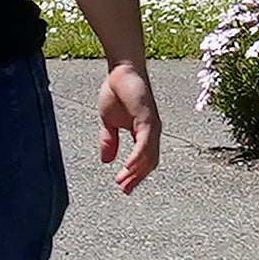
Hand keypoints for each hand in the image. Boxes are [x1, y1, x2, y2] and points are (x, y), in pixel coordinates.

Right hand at [93, 55, 162, 194]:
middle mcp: (152, 132)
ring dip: (137, 171)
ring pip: (149, 156)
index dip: (135, 174)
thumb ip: (108, 140)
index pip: (143, 160)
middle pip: (149, 162)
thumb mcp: (108, 121)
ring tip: (124, 182)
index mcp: (143, 133)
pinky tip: (129, 166)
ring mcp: (152, 126)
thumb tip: (106, 161)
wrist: (120, 69)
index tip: (123, 187)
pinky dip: (138, 157)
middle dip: (137, 178)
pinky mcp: (148, 119)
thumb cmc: (117, 90)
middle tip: (124, 190)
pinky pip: (145, 143)